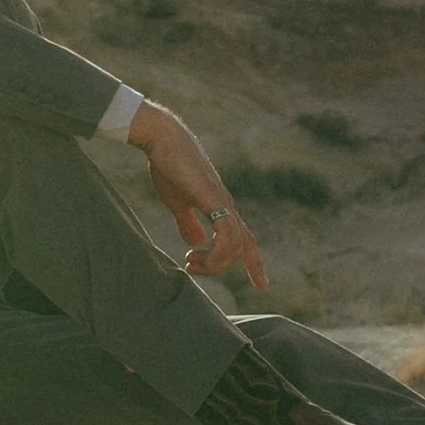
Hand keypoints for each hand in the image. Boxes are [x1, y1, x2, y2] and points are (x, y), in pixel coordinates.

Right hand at [132, 104, 268, 289]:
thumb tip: (196, 243)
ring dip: (214, 262)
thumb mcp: (177, 202)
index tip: (262, 284)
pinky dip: (216, 251)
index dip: (254, 263)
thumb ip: (187, 222)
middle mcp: (227, 206)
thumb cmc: (167, 167)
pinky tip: (196, 253)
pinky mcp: (213, 199)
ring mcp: (222, 202)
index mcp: (221, 207)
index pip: (244, 239)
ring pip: (235, 245)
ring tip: (189, 262)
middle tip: (192, 267)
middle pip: (244, 246)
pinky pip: (226, 234)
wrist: (162, 140)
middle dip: (224, 266)